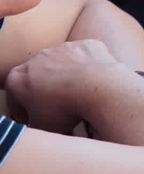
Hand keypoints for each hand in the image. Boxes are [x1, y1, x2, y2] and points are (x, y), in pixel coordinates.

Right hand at [3, 38, 132, 133]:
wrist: (98, 87)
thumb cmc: (65, 109)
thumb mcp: (40, 128)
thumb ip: (32, 125)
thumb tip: (38, 128)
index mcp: (17, 78)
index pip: (15, 97)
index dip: (24, 112)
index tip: (34, 120)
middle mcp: (37, 58)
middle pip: (37, 77)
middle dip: (45, 91)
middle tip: (57, 107)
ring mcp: (62, 48)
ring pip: (62, 65)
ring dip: (67, 77)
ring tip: (78, 95)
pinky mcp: (86, 44)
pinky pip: (84, 57)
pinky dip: (87, 68)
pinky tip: (94, 82)